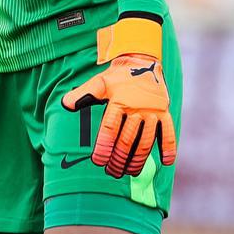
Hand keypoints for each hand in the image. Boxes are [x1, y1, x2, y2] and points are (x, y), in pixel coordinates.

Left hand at [62, 52, 175, 177]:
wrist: (141, 61)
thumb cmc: (117, 77)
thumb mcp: (99, 82)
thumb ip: (83, 94)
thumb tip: (65, 104)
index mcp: (119, 101)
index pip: (109, 129)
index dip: (103, 147)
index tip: (98, 162)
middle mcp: (136, 107)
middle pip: (126, 140)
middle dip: (118, 159)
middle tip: (112, 172)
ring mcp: (152, 111)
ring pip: (145, 141)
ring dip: (138, 160)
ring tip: (130, 172)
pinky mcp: (165, 112)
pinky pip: (169, 132)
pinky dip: (169, 148)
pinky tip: (165, 162)